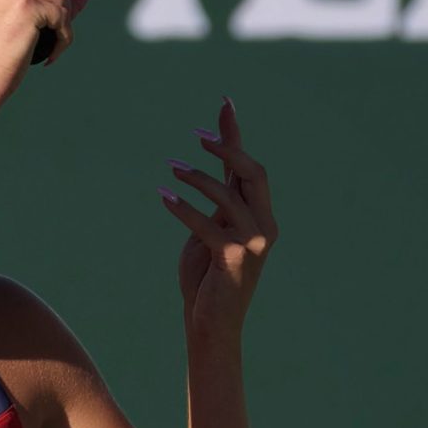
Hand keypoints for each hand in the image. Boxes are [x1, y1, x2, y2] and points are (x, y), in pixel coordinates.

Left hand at [160, 97, 277, 340]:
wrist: (210, 325)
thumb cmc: (207, 278)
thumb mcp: (212, 231)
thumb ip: (217, 201)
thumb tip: (212, 165)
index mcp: (261, 218)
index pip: (250, 168)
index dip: (236, 135)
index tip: (223, 103)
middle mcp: (264, 227)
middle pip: (253, 173)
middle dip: (227, 148)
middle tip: (195, 135)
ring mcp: (253, 244)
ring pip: (228, 196)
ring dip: (197, 178)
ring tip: (171, 168)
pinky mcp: (235, 260)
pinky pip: (207, 225)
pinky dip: (184, 208)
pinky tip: (163, 195)